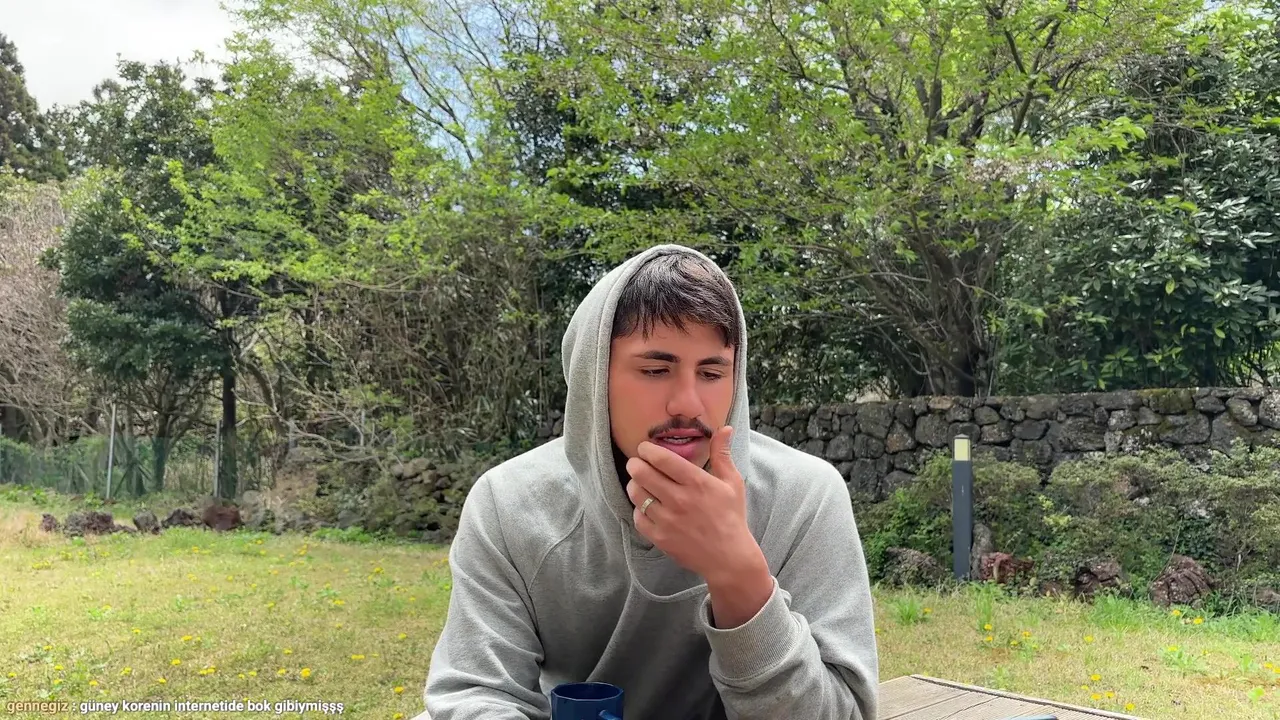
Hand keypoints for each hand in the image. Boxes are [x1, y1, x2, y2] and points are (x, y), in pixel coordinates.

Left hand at [625, 426, 762, 585]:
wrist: (729, 558)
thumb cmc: (731, 517)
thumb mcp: (732, 482)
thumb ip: (722, 454)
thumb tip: (724, 428)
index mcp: (697, 483)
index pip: (662, 459)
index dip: (647, 450)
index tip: (644, 448)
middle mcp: (680, 500)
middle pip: (643, 473)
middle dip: (635, 464)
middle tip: (636, 462)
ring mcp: (668, 520)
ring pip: (637, 494)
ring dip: (633, 484)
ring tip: (638, 481)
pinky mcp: (660, 538)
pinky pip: (638, 517)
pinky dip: (637, 509)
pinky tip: (644, 505)